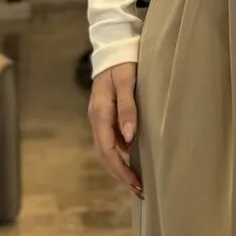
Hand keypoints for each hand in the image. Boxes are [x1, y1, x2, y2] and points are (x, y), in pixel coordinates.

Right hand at [88, 60, 140, 197]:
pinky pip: (111, 139)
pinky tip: (133, 159)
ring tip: (137, 181)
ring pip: (107, 148)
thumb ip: (128, 108)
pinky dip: (121, 153)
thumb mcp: (127, 82)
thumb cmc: (123, 62)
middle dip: (120, 174)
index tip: (136, 184)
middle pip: (105, 154)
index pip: (108, 150)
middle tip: (139, 190)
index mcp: (100, 113)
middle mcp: (96, 118)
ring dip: (120, 166)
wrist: (114, 45)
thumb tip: (129, 138)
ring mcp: (100, 116)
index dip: (120, 170)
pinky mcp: (106, 113)